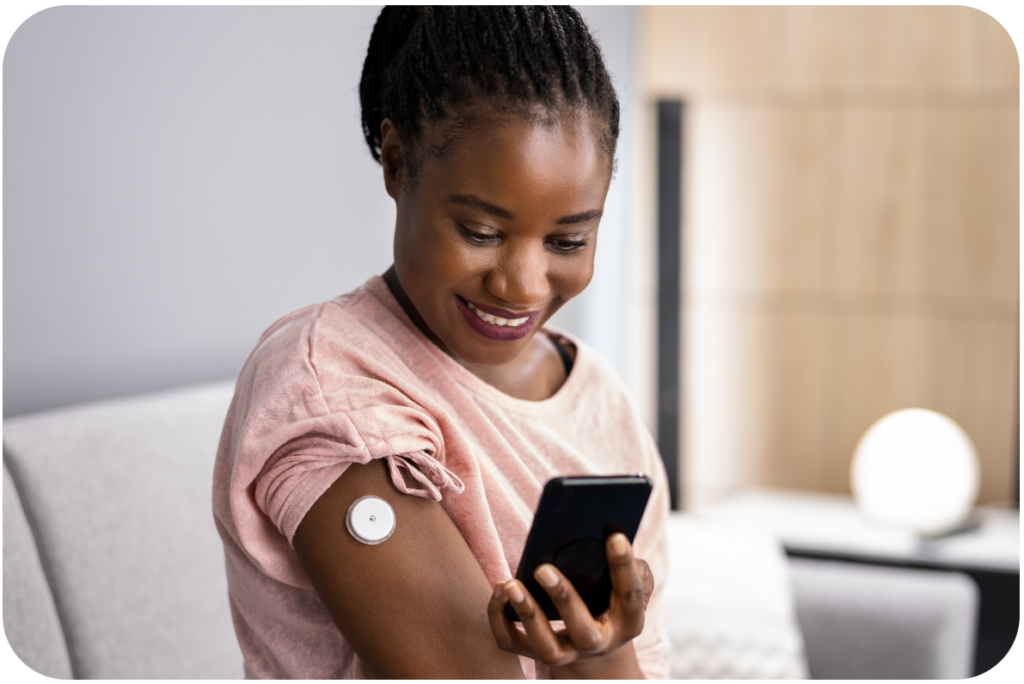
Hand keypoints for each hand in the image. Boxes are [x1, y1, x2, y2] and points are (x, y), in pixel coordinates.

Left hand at [487, 533, 653, 678]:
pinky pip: (512, 642)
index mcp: (627, 623)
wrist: (595, 648)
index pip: (630, 595)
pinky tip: (500, 587)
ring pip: (546, 646)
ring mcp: (567, 653)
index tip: (615, 536)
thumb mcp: (627, 586)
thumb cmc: (612, 602)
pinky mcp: (535, 653)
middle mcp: (597, 644)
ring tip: (511, 583)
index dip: (624, 566)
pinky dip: (499, 618)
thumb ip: (631, 566)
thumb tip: (611, 535)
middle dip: (563, 599)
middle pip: (583, 632)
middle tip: (543, 569)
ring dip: (527, 613)